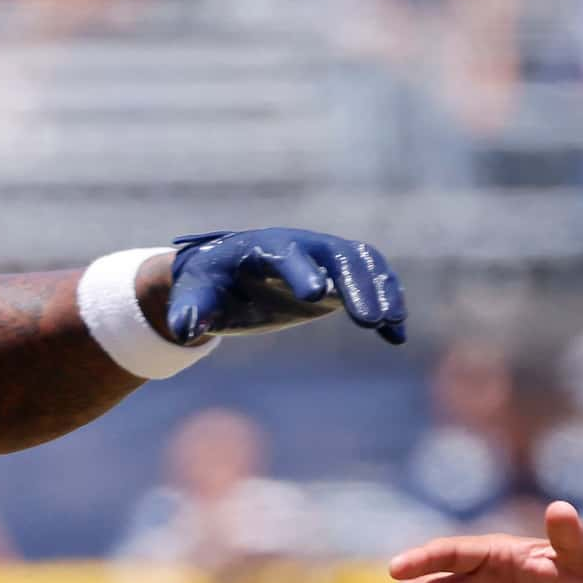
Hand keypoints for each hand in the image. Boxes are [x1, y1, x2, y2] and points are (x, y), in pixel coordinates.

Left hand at [167, 229, 407, 346]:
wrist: (226, 276)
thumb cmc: (208, 285)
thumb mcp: (195, 296)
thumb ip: (191, 310)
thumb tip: (185, 329)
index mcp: (262, 247)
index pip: (286, 252)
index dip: (301, 270)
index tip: (315, 295)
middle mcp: (300, 245)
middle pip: (336, 256)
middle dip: (356, 285)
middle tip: (371, 320)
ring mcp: (323, 259)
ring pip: (362, 264)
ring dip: (381, 290)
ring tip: (394, 323)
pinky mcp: (339, 277)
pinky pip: (371, 282)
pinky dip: (386, 304)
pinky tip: (396, 337)